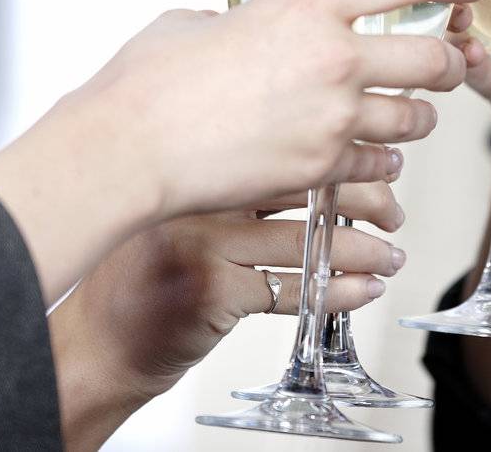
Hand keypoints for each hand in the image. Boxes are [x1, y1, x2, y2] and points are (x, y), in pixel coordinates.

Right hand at [50, 180, 407, 449]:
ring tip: (392, 254)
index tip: (381, 164)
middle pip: (304, 185)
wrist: (95, 343)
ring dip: (362, 250)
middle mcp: (199, 197)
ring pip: (305, 240)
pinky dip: (336, 292)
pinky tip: (363, 289)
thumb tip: (315, 159)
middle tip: (395, 211)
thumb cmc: (140, 278)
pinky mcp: (211, 291)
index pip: (289, 147)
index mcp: (198, 167)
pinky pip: (291, 290)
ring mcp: (203, 243)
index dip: (345, 157)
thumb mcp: (179, 212)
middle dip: (364, 198)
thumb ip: (228, 183)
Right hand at [75, 0, 490, 222]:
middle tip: (445, 62)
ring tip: (401, 113)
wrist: (131, 147)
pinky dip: (379, 162)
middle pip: (436, 57)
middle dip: (450, 61)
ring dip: (416, 116)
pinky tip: (364, 157)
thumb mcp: (200, 21)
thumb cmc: (151, 83)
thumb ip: (237, 19)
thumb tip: (237, 28)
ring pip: (417, 118)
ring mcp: (335, 117)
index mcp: (309, 3)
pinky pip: (379, 164)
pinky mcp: (323, 168)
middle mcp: (336, 57)